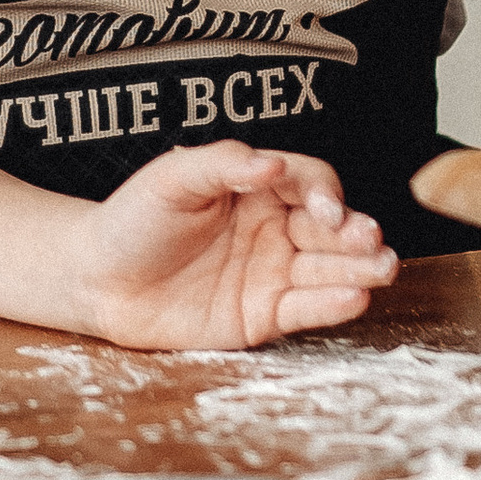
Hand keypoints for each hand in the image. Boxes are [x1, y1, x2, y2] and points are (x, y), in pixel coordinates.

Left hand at [75, 144, 396, 349]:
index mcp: (257, 187)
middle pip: (329, 227)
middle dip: (356, 232)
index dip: (323, 191)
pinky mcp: (262, 315)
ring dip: (359, 268)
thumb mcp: (173, 178)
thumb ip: (224, 164)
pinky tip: (354, 297)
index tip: (326, 205)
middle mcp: (274, 227)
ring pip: (326, 268)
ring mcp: (271, 272)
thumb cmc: (133, 219)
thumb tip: (273, 163)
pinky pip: (304, 309)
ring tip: (384, 267)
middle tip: (373, 239)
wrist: (96, 279)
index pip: (308, 182)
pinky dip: (331, 304)